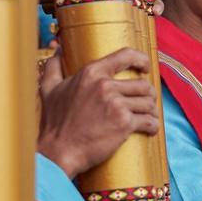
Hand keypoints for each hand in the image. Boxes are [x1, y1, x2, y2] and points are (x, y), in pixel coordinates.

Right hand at [37, 48, 158, 178]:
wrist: (58, 152)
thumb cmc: (54, 123)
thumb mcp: (49, 89)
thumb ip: (54, 66)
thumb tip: (56, 48)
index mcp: (91, 73)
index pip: (126, 55)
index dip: (141, 59)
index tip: (145, 67)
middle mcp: (105, 86)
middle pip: (142, 84)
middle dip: (148, 94)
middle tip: (146, 102)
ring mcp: (116, 105)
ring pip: (148, 103)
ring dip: (151, 110)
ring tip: (149, 115)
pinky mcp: (124, 124)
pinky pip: (149, 121)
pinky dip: (153, 126)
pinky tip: (151, 128)